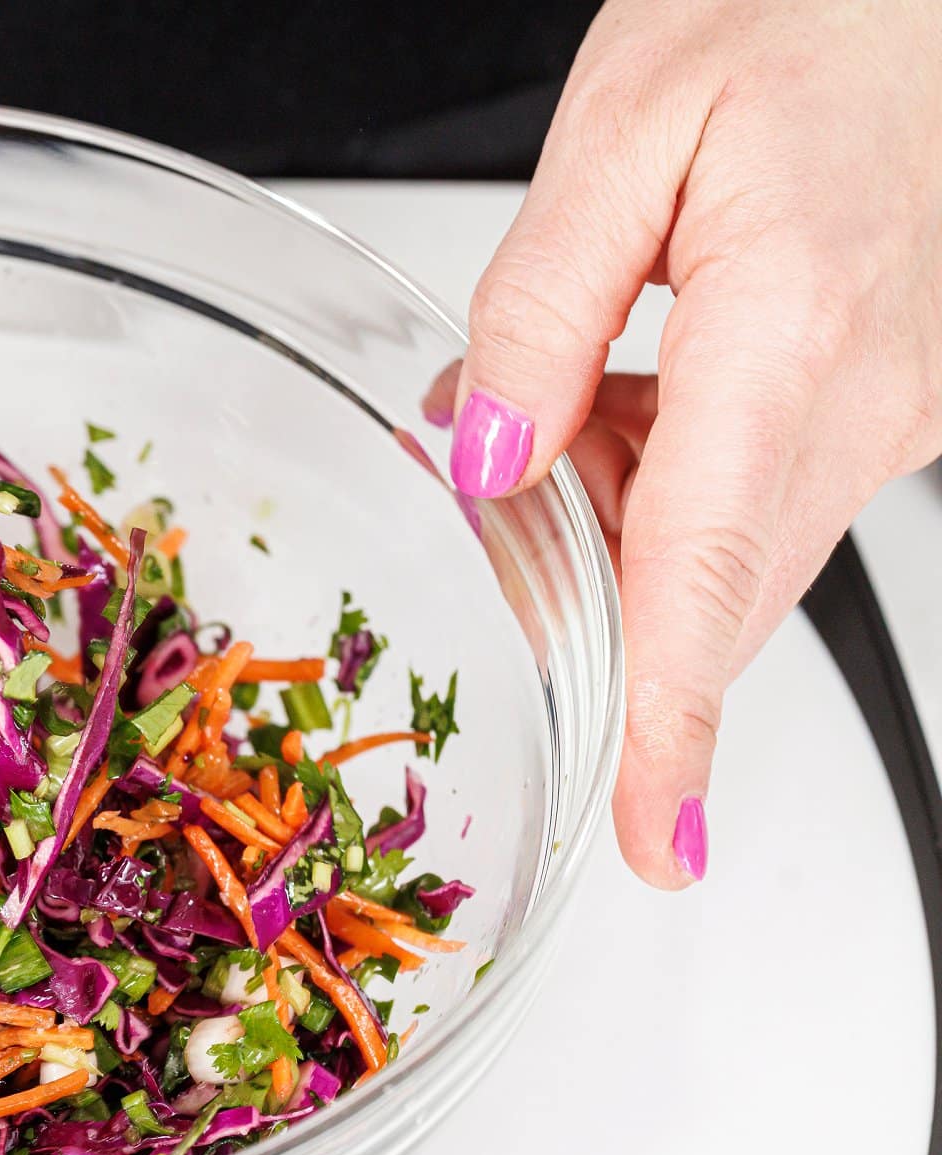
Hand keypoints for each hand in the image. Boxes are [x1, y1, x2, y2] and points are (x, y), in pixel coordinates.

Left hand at [446, 0, 941, 887]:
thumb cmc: (804, 12)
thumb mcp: (624, 127)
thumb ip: (541, 308)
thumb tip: (489, 460)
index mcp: (794, 325)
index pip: (710, 574)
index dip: (673, 724)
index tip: (659, 840)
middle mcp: (869, 394)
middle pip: (707, 588)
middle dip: (583, 588)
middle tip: (502, 485)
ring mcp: (897, 409)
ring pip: (726, 552)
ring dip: (618, 522)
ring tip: (567, 386)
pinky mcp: (889, 404)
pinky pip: (755, 500)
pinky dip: (665, 482)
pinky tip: (622, 392)